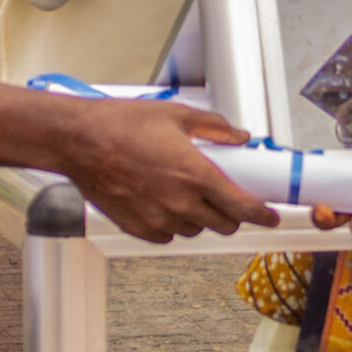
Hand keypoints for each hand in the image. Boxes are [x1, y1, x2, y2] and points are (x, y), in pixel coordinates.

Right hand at [59, 101, 274, 242]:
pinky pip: (168, 235)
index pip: (244, 207)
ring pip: (196, 230)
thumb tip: (239, 136)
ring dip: (199, 217)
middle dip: (231, 213)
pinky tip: (162, 201)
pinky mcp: (139, 229)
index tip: (271, 215)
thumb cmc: (122, 125)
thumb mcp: (177, 115)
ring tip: (184, 191)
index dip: (263, 214)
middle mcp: (181, 203)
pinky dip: (172, 223)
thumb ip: (215, 127)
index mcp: (196, 175)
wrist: (79, 142)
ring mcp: (159, 220)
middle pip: (224, 225)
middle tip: (224, 196)